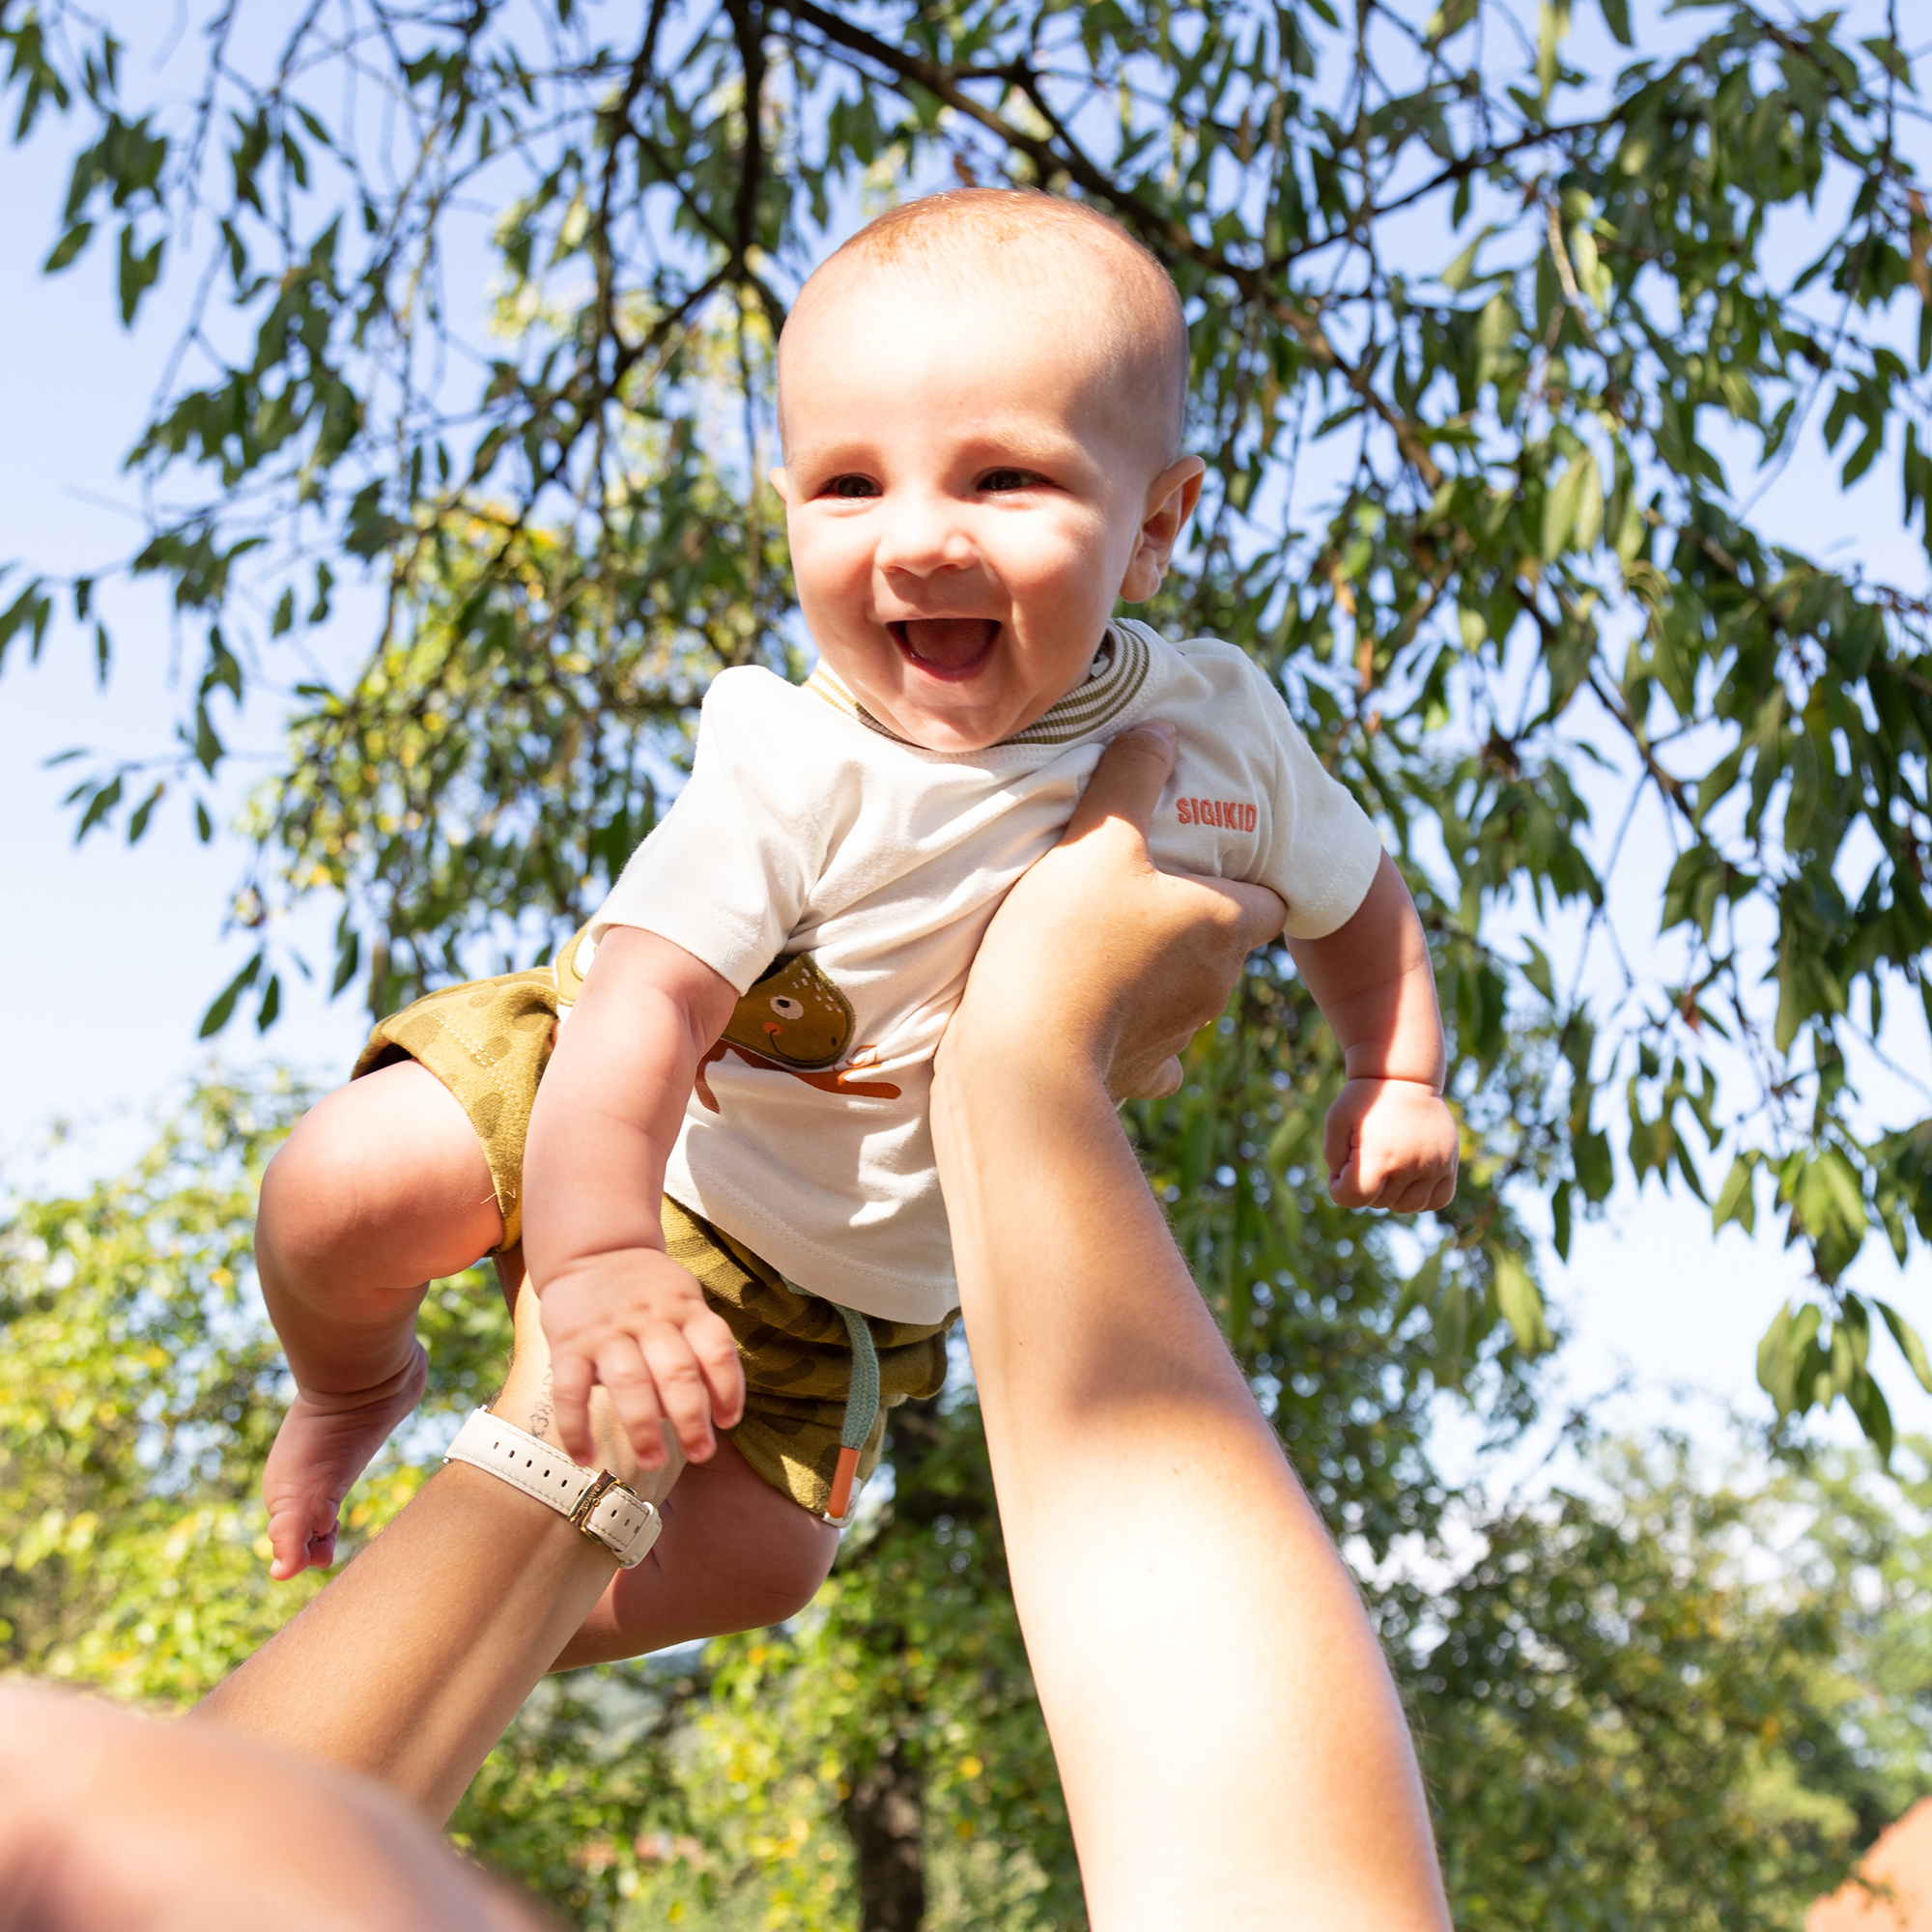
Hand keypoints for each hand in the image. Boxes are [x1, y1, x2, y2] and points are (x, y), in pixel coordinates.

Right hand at [538, 1248, 744, 1466]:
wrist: (591, 1250)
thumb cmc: (647, 1289)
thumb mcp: (683, 1299)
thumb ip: (696, 1346)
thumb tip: (702, 1413)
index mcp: (684, 1307)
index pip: (716, 1347)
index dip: (729, 1387)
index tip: (728, 1422)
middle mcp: (649, 1318)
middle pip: (677, 1371)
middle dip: (691, 1420)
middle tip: (700, 1453)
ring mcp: (607, 1331)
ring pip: (630, 1383)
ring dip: (644, 1429)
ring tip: (654, 1461)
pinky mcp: (568, 1344)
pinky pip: (570, 1391)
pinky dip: (576, 1429)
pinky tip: (587, 1457)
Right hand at [945, 722, 1286, 1101]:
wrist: (1025, 1055)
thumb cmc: (1066, 935)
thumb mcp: (1097, 836)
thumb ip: (1131, 776)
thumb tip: (1159, 730)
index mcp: (1225, 921)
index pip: (1272, 900)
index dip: (1245, 879)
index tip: (1208, 865)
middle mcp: (1218, 982)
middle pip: (1225, 943)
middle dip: (1194, 921)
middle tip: (1139, 893)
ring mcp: (1181, 1035)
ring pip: (1188, 995)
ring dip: (1160, 973)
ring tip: (1103, 947)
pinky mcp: (1140, 1074)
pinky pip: (1152, 1053)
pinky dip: (1135, 1034)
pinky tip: (1102, 1017)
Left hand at [1323, 1077, 1458, 1211]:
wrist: (1405, 1077)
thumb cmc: (1366, 1099)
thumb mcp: (1336, 1121)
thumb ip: (1334, 1159)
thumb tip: (1350, 1188)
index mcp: (1380, 1156)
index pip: (1354, 1198)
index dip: (1338, 1188)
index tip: (1339, 1170)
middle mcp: (1411, 1165)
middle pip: (1379, 1202)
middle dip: (1364, 1186)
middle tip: (1363, 1157)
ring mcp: (1435, 1166)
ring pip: (1408, 1207)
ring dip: (1391, 1195)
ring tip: (1385, 1168)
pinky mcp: (1450, 1163)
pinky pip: (1439, 1200)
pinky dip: (1422, 1198)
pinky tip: (1408, 1179)